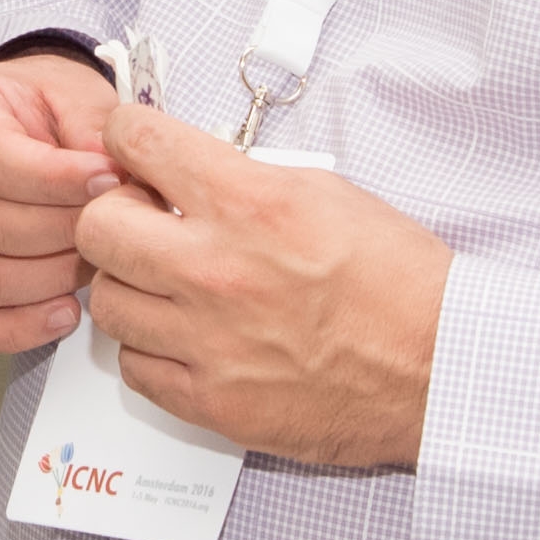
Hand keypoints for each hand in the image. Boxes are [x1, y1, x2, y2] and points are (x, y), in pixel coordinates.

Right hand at [0, 50, 121, 353]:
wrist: (25, 122)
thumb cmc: (48, 108)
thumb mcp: (78, 93)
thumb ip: (96, 129)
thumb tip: (114, 178)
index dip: (54, 179)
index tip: (107, 182)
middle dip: (60, 234)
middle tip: (111, 228)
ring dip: (48, 280)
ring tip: (94, 263)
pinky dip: (17, 328)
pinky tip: (63, 312)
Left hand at [72, 100, 449, 470]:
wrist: (441, 369)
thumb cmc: (400, 283)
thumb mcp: (328, 193)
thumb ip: (244, 180)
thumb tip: (184, 173)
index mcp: (252, 204)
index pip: (139, 142)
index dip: (129, 138)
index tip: (134, 148)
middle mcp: (218, 270)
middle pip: (97, 227)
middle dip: (115, 216)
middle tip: (146, 225)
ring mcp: (209, 341)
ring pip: (108, 302)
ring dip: (133, 288)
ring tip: (173, 289)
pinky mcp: (212, 401)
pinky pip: (136, 367)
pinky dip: (153, 350)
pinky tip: (189, 339)